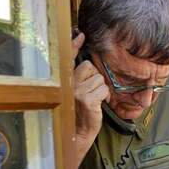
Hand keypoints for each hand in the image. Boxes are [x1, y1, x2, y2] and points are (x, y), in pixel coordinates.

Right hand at [72, 32, 109, 165]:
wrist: (77, 133)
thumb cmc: (79, 114)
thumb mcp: (78, 94)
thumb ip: (82, 79)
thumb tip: (91, 67)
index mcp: (64, 80)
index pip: (68, 58)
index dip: (74, 45)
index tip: (80, 35)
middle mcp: (67, 83)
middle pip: (90, 67)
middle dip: (96, 79)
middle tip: (92, 93)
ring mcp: (76, 91)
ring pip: (99, 78)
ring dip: (101, 89)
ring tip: (93, 100)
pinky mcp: (87, 99)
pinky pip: (104, 89)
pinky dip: (104, 96)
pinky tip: (98, 104)